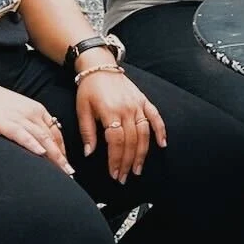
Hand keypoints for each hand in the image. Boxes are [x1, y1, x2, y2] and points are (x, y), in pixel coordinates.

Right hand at [0, 76, 73, 174]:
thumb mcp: (16, 110)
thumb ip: (28, 122)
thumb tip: (38, 140)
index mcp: (36, 108)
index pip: (55, 131)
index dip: (62, 148)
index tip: (66, 162)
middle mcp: (32, 112)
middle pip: (52, 137)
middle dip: (62, 156)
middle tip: (70, 172)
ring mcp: (19, 117)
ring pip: (42, 138)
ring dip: (54, 156)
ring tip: (62, 171)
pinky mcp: (5, 123)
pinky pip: (23, 135)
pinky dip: (33, 144)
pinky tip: (41, 154)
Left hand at [76, 67, 167, 181]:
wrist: (99, 66)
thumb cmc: (89, 89)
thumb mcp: (82, 109)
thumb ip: (87, 132)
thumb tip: (89, 153)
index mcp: (110, 112)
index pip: (116, 142)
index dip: (116, 160)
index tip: (114, 173)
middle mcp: (127, 109)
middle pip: (131, 141)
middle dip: (128, 162)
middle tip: (125, 177)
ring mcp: (138, 105)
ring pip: (144, 134)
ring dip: (142, 153)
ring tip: (138, 169)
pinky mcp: (144, 100)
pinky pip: (155, 117)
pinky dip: (160, 131)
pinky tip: (162, 144)